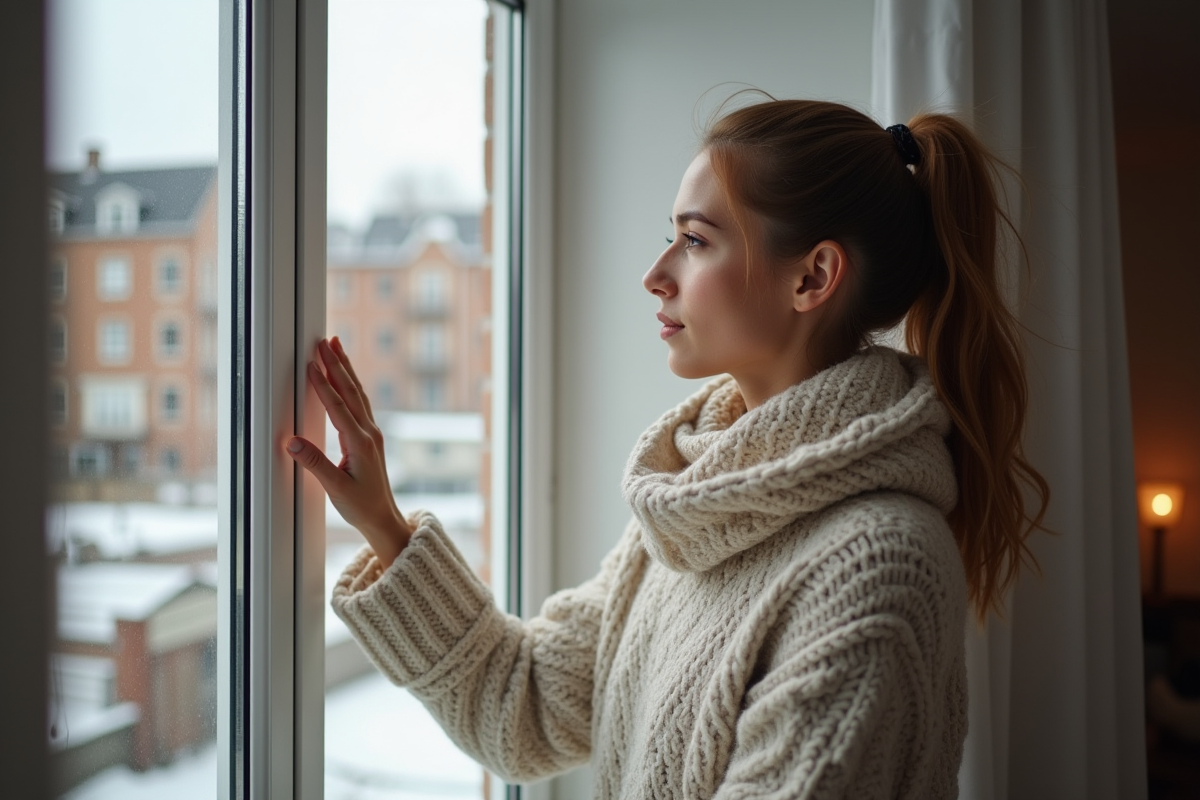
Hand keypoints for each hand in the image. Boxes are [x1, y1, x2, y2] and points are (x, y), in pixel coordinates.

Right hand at [285, 336, 411, 567]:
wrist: (382, 517)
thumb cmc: (360, 506)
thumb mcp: (335, 488)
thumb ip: (314, 464)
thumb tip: (291, 442)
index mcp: (360, 443)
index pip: (339, 407)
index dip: (324, 384)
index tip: (312, 363)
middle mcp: (369, 433)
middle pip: (351, 391)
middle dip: (337, 364)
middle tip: (325, 340)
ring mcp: (371, 433)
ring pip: (357, 393)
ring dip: (345, 368)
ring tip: (336, 345)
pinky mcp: (369, 437)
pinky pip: (359, 402)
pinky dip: (350, 384)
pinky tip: (344, 375)